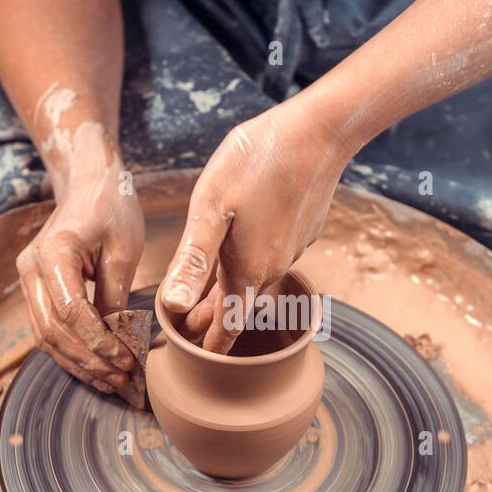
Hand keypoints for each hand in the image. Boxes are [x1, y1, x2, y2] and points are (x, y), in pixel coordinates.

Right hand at [17, 129, 143, 391]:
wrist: (89, 184)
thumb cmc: (111, 209)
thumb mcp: (124, 249)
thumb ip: (115, 295)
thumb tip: (118, 340)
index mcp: (53, 253)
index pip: (71, 312)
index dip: (99, 343)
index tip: (127, 361)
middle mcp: (31, 269)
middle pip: (53, 331)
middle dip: (89, 361)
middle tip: (123, 381)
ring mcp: (28, 280)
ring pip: (46, 337)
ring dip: (79, 364)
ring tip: (112, 383)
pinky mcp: (36, 289)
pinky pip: (48, 330)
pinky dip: (71, 353)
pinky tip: (97, 368)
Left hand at [162, 97, 348, 352]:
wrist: (319, 132)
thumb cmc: (257, 163)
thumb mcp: (211, 208)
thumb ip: (192, 261)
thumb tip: (172, 307)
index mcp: (247, 270)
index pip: (225, 327)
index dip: (205, 346)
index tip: (190, 360)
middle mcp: (272, 268)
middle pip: (238, 307)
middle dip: (214, 322)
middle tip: (188, 332)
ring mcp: (292, 249)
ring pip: (256, 279)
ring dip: (232, 290)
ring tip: (208, 296)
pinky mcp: (304, 230)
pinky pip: (272, 256)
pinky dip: (253, 261)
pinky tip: (243, 246)